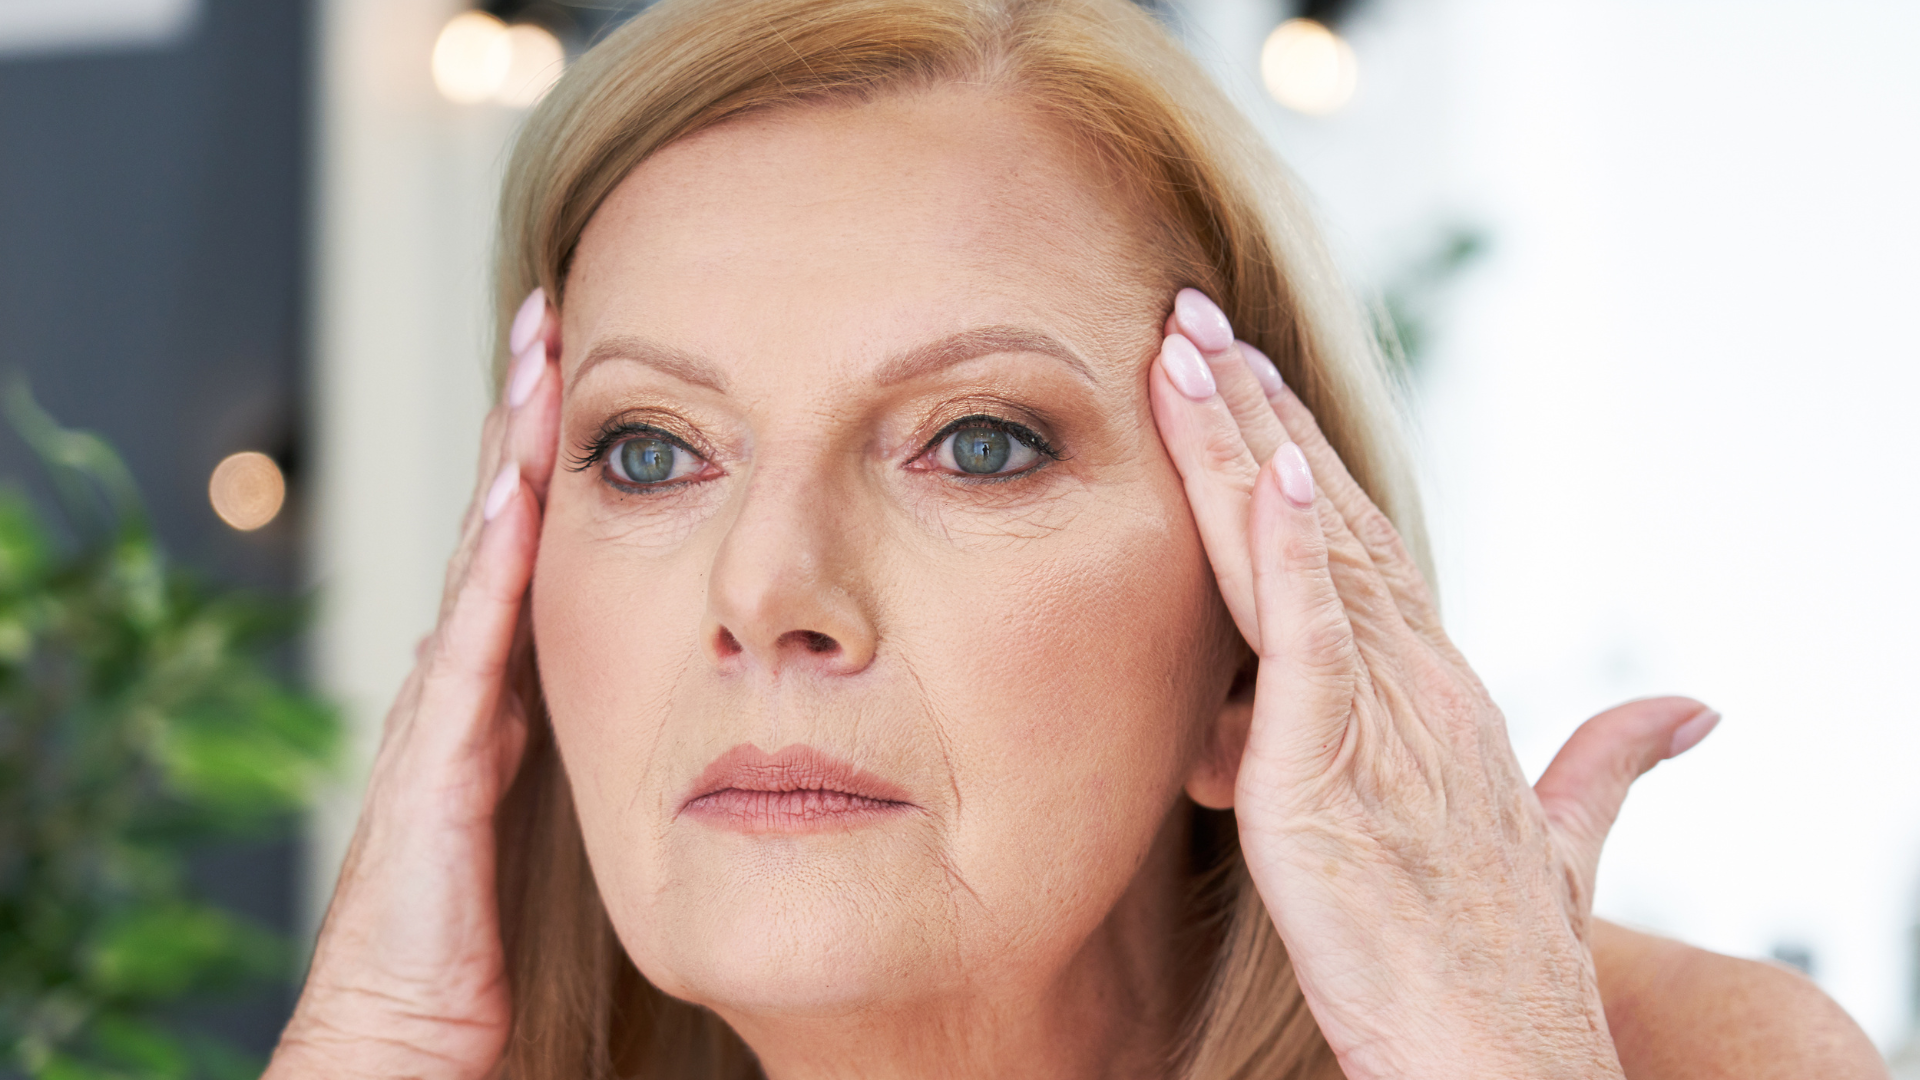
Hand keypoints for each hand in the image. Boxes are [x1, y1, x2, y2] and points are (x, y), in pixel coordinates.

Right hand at [265, 291, 560, 1078]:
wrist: (408, 1040)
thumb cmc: (491, 949)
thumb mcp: (571, 824)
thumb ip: (610, 757)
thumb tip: (697, 708)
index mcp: (505, 700)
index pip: (537, 554)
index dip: (561, 466)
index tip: (602, 375)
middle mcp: (467, 690)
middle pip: (505, 531)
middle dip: (529, 427)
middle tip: (557, 318)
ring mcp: (442, 718)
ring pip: (484, 563)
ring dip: (510, 461)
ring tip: (535, 360)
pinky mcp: (432, 764)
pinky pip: (469, 648)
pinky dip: (491, 567)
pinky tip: (514, 495)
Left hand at [1152, 289, 1719, 1079]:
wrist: (1498, 1048)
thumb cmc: (1497, 958)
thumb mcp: (1550, 841)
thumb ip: (1608, 765)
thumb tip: (1689, 710)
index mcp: (1442, 690)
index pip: (1362, 546)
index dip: (1306, 459)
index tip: (1254, 383)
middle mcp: (1417, 680)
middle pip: (1326, 519)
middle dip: (1256, 415)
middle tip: (1194, 321)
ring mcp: (1380, 713)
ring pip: (1304, 548)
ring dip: (1242, 444)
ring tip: (1188, 351)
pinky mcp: (1336, 762)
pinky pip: (1311, 635)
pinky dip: (1291, 549)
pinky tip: (1271, 475)